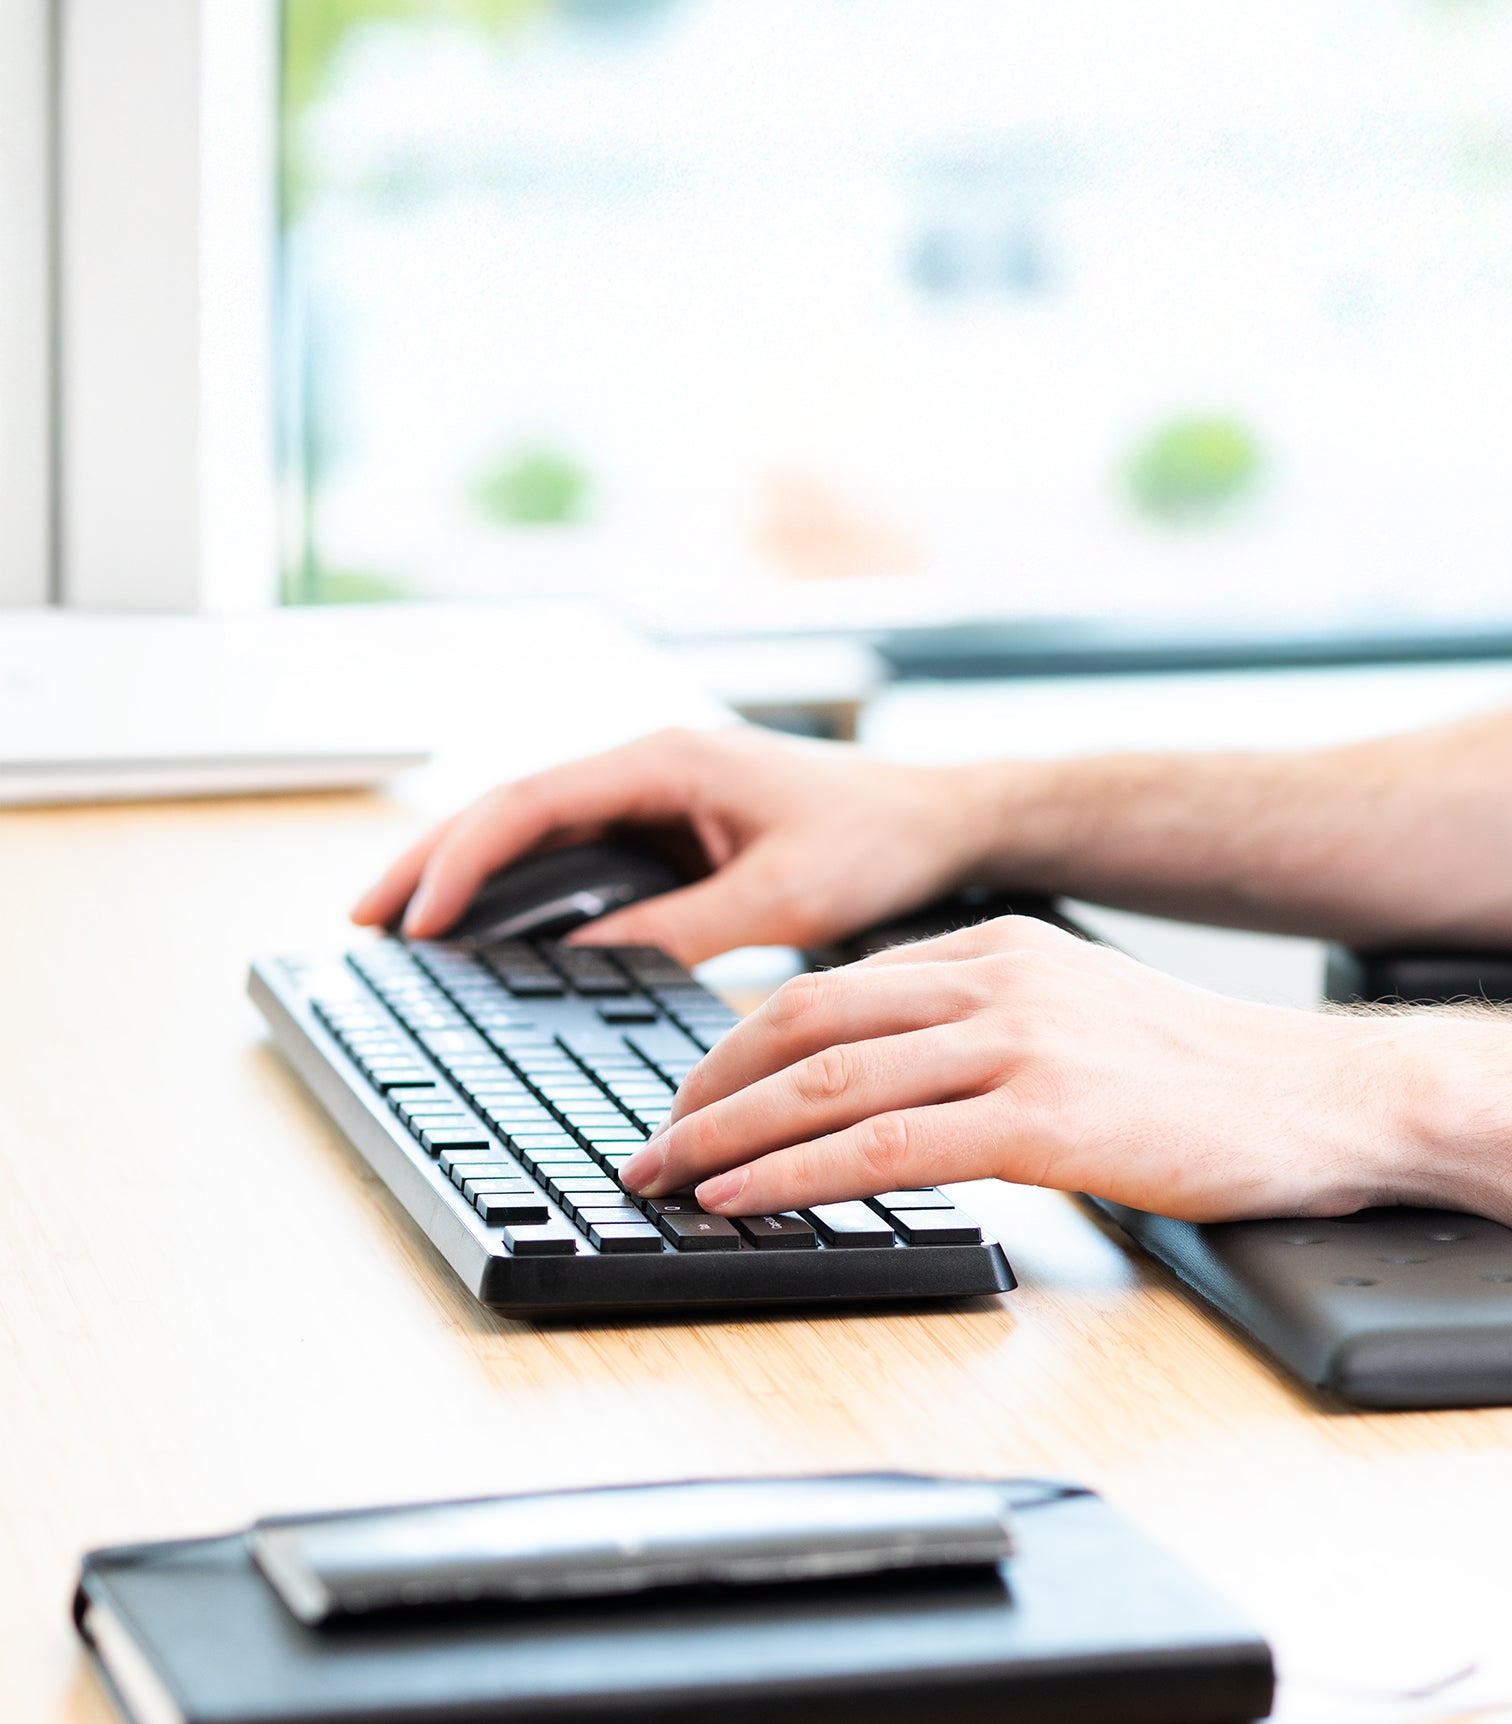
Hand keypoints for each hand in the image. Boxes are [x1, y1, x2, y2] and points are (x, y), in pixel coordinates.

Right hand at [352, 726, 990, 963]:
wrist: (936, 821)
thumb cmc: (873, 839)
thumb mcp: (780, 896)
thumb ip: (680, 926)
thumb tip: (583, 961)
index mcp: (669, 762)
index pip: (534, 800)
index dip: (465, 858)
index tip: (420, 917)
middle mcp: (649, 766)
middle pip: (511, 808)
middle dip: (433, 861)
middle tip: (362, 921)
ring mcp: (655, 796)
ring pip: (534, 829)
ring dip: (466, 872)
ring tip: (398, 926)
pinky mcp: (669, 828)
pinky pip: (574, 852)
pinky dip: (521, 886)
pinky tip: (488, 927)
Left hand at [618, 916, 1419, 1220]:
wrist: (1334, 1098)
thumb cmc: (1218, 1078)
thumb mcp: (1086, 1017)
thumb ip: (990, 1032)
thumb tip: (890, 1090)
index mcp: (1002, 947)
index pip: (833, 984)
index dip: (741, 1043)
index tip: (692, 1095)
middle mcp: (1001, 977)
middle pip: (806, 1019)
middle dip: (708, 1087)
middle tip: (650, 1143)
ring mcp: (1025, 1041)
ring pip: (832, 1078)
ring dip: (729, 1134)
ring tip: (667, 1179)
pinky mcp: (1052, 1116)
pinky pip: (890, 1144)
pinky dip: (799, 1175)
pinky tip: (745, 1201)